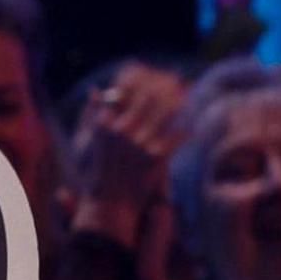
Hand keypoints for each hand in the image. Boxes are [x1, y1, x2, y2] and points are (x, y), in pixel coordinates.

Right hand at [68, 62, 182, 250]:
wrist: (107, 208)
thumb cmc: (95, 176)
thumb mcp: (85, 143)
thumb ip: (89, 115)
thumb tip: (94, 89)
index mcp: (102, 125)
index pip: (123, 92)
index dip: (138, 77)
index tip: (149, 70)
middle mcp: (120, 132)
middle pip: (148, 98)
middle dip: (164, 84)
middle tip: (178, 76)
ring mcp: (138, 145)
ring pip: (166, 114)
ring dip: (180, 101)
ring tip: (190, 93)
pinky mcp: (156, 159)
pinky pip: (177, 137)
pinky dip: (188, 130)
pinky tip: (195, 126)